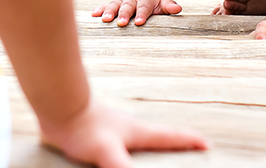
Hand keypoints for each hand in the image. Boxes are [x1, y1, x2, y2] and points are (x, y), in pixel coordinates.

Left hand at [41, 98, 207, 167]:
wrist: (58, 108)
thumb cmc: (83, 126)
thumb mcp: (107, 152)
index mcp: (140, 132)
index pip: (173, 136)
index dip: (192, 141)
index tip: (207, 145)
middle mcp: (130, 130)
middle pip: (160, 138)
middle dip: (174, 145)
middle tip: (185, 152)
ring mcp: (114, 131)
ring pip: (139, 141)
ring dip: (150, 149)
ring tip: (155, 158)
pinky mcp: (98, 135)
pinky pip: (118, 145)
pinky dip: (125, 152)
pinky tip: (118, 158)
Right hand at [92, 0, 181, 26]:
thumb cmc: (155, 2)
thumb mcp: (163, 2)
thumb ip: (169, 6)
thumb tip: (178, 9)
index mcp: (145, 0)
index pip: (144, 8)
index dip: (142, 15)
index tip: (140, 22)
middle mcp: (132, 0)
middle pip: (127, 7)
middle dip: (123, 15)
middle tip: (121, 23)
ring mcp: (122, 1)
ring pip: (114, 5)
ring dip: (109, 12)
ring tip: (104, 20)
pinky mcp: (114, 4)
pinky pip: (105, 6)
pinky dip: (99, 9)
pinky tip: (93, 15)